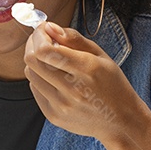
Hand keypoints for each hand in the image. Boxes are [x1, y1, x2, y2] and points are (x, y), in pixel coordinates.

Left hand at [23, 21, 150, 143]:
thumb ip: (73, 39)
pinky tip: (54, 77)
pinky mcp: (53, 116)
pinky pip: (34, 89)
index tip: (44, 30)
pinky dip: (40, 78)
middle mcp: (71, 90)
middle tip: (43, 40)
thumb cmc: (113, 85)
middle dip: (33, 44)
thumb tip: (48, 27)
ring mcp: (60, 106)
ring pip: (30, 74)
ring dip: (36, 61)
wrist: (120, 122)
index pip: (45, 50)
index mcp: (86, 70)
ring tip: (51, 59)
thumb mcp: (101, 56)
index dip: (39, 35)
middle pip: (32, 60)